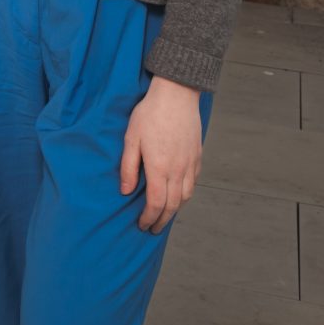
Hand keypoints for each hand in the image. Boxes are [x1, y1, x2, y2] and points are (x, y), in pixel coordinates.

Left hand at [121, 76, 203, 232]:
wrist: (176, 95)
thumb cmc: (149, 115)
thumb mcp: (131, 139)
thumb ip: (128, 167)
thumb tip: (126, 191)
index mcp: (159, 168)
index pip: (156, 203)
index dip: (150, 218)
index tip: (143, 225)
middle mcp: (178, 170)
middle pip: (173, 205)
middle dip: (162, 220)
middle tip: (153, 229)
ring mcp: (190, 164)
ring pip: (186, 196)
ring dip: (175, 210)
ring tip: (164, 216)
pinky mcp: (197, 157)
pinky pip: (193, 183)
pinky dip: (185, 195)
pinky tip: (178, 195)